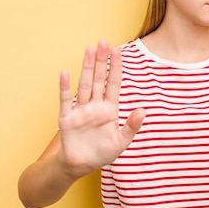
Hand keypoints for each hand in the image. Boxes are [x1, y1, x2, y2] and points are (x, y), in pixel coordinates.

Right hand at [57, 40, 144, 175]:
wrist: (81, 165)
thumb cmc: (102, 152)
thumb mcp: (121, 142)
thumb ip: (132, 126)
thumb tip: (143, 111)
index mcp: (110, 109)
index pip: (113, 83)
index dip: (115, 67)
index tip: (118, 50)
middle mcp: (95, 105)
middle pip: (99, 79)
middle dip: (101, 61)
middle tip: (103, 42)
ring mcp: (81, 110)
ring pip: (85, 84)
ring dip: (87, 68)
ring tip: (89, 50)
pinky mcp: (67, 118)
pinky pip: (66, 100)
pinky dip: (64, 87)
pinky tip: (64, 73)